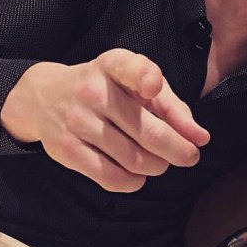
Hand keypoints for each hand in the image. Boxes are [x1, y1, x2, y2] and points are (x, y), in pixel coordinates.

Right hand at [0, 48, 209, 191]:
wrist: (46, 97)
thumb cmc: (108, 89)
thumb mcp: (138, 84)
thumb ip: (172, 107)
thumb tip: (200, 137)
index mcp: (114, 65)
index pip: (130, 68)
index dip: (144, 77)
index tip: (152, 87)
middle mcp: (93, 90)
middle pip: (147, 131)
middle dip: (178, 150)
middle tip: (190, 156)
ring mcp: (77, 120)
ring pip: (133, 159)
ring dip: (157, 166)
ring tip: (161, 162)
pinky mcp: (66, 149)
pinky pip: (111, 177)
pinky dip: (134, 181)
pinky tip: (139, 175)